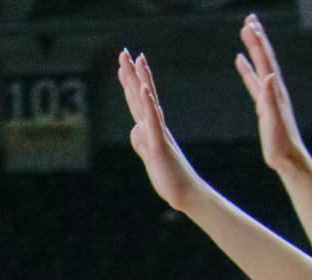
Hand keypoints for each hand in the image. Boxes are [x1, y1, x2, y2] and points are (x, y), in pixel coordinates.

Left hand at [118, 50, 204, 215]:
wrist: (186, 195)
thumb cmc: (170, 178)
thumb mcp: (150, 157)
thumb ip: (141, 141)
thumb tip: (135, 128)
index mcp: (152, 130)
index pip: (138, 102)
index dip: (130, 82)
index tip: (125, 64)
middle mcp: (156, 127)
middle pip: (141, 95)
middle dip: (131, 74)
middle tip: (124, 52)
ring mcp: (159, 134)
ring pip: (148, 103)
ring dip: (142, 80)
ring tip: (137, 60)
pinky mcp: (160, 145)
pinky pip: (154, 122)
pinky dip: (149, 105)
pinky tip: (144, 90)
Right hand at [235, 15, 309, 176]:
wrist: (288, 158)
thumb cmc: (281, 143)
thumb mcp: (274, 121)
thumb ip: (271, 99)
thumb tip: (269, 76)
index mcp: (275, 91)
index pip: (265, 61)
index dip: (258, 43)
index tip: (249, 25)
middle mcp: (273, 89)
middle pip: (264, 57)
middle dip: (257, 37)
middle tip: (249, 19)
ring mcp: (268, 95)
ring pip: (259, 65)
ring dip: (253, 47)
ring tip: (245, 31)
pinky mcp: (263, 105)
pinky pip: (253, 80)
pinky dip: (247, 68)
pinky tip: (240, 61)